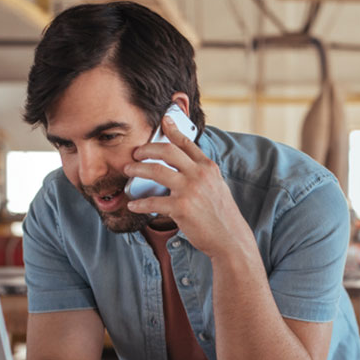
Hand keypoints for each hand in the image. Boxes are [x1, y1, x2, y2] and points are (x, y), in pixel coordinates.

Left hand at [123, 115, 254, 258]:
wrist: (230, 239)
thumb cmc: (222, 215)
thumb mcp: (217, 187)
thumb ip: (202, 173)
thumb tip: (185, 166)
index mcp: (208, 167)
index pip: (187, 143)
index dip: (173, 130)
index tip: (164, 121)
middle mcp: (199, 175)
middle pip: (167, 151)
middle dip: (146, 149)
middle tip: (136, 153)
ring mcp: (190, 190)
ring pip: (156, 171)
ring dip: (137, 169)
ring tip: (129, 171)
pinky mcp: (181, 208)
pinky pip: (153, 202)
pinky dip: (140, 203)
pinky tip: (133, 204)